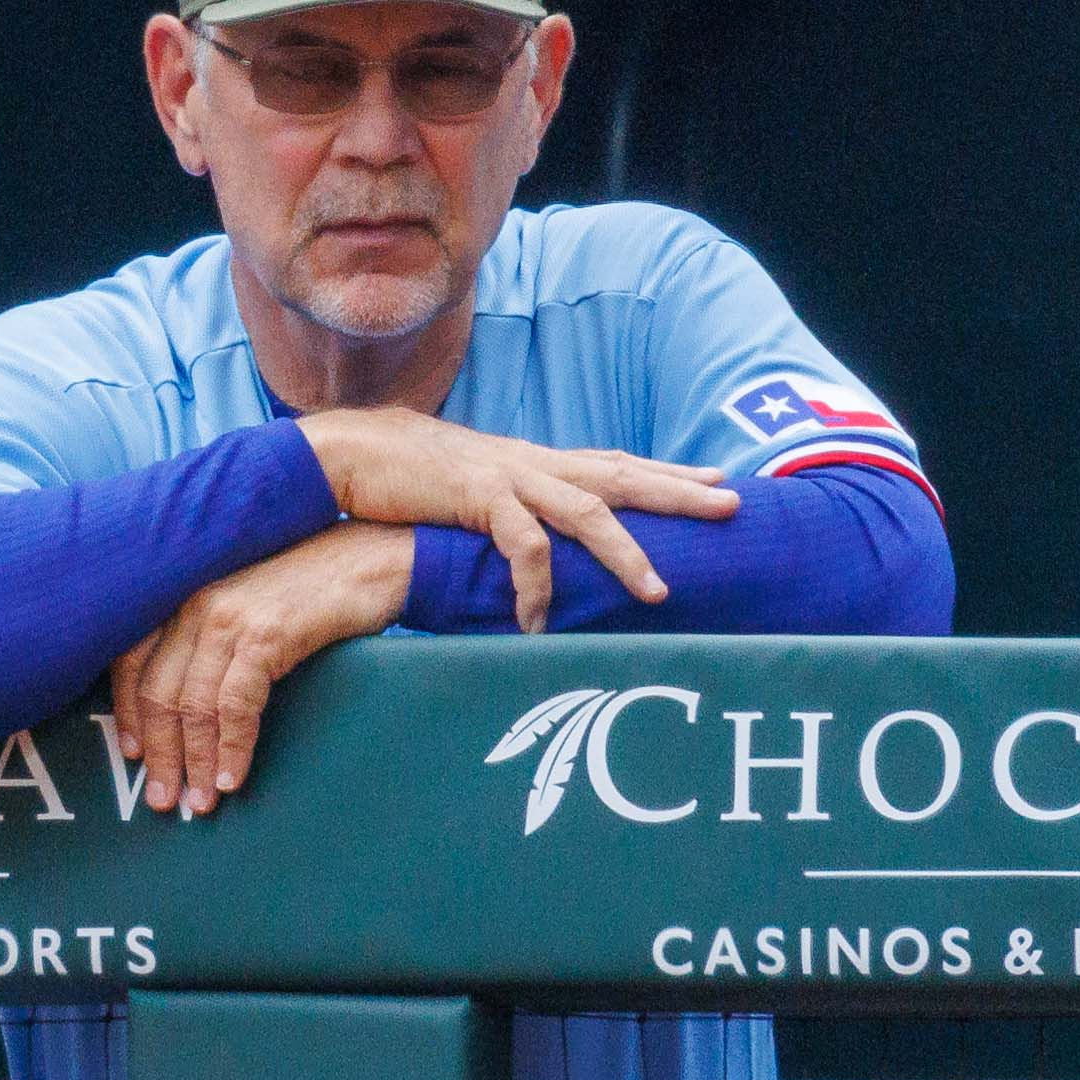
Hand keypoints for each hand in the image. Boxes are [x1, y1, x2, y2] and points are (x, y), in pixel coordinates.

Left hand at [113, 520, 414, 816]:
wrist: (371, 558)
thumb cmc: (312, 585)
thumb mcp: (246, 602)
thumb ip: (212, 637)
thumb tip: (187, 702)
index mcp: (184, 593)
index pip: (131, 659)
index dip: (128, 712)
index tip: (132, 753)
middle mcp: (196, 602)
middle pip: (157, 692)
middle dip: (159, 754)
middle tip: (163, 799)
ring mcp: (229, 617)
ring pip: (193, 705)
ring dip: (196, 762)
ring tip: (201, 802)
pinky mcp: (266, 635)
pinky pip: (236, 706)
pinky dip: (233, 748)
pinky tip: (234, 777)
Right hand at [293, 405, 736, 628]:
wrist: (345, 455)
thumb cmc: (407, 481)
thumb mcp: (474, 494)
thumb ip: (510, 513)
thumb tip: (535, 543)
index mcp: (536, 462)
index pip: (616, 463)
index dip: (667, 472)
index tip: (717, 480)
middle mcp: (533, 463)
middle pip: (623, 475)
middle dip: (679, 492)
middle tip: (733, 506)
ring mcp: (508, 477)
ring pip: (588, 512)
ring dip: (626, 553)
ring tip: (659, 593)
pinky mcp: (476, 497)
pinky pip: (522, 546)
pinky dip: (536, 587)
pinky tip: (537, 624)